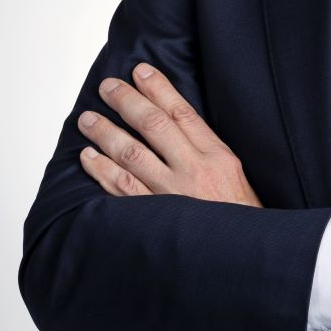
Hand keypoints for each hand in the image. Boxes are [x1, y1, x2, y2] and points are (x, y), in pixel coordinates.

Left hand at [76, 62, 263, 206]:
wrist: (242, 258)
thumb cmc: (239, 217)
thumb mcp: (235, 174)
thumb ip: (207, 150)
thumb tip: (178, 123)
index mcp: (218, 156)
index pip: (182, 112)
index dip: (159, 89)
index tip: (140, 71)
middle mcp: (194, 171)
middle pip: (154, 126)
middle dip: (127, 102)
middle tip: (107, 87)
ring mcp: (171, 195)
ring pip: (131, 154)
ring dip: (106, 133)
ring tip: (88, 119)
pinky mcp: (154, 220)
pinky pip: (121, 190)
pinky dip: (102, 171)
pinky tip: (89, 158)